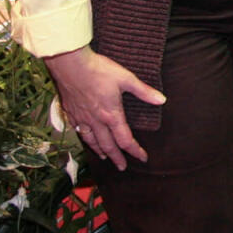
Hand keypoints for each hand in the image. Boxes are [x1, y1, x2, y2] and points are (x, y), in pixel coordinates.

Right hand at [44, 46, 165, 169]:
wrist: (70, 65)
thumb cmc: (99, 70)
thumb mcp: (126, 78)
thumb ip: (143, 91)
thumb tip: (161, 100)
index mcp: (111, 115)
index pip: (125, 140)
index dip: (135, 151)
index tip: (142, 158)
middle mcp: (96, 121)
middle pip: (108, 145)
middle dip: (117, 158)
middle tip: (122, 167)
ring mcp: (82, 118)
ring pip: (91, 141)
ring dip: (100, 151)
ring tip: (105, 157)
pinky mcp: (71, 112)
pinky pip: (78, 131)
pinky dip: (85, 139)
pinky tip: (85, 138)